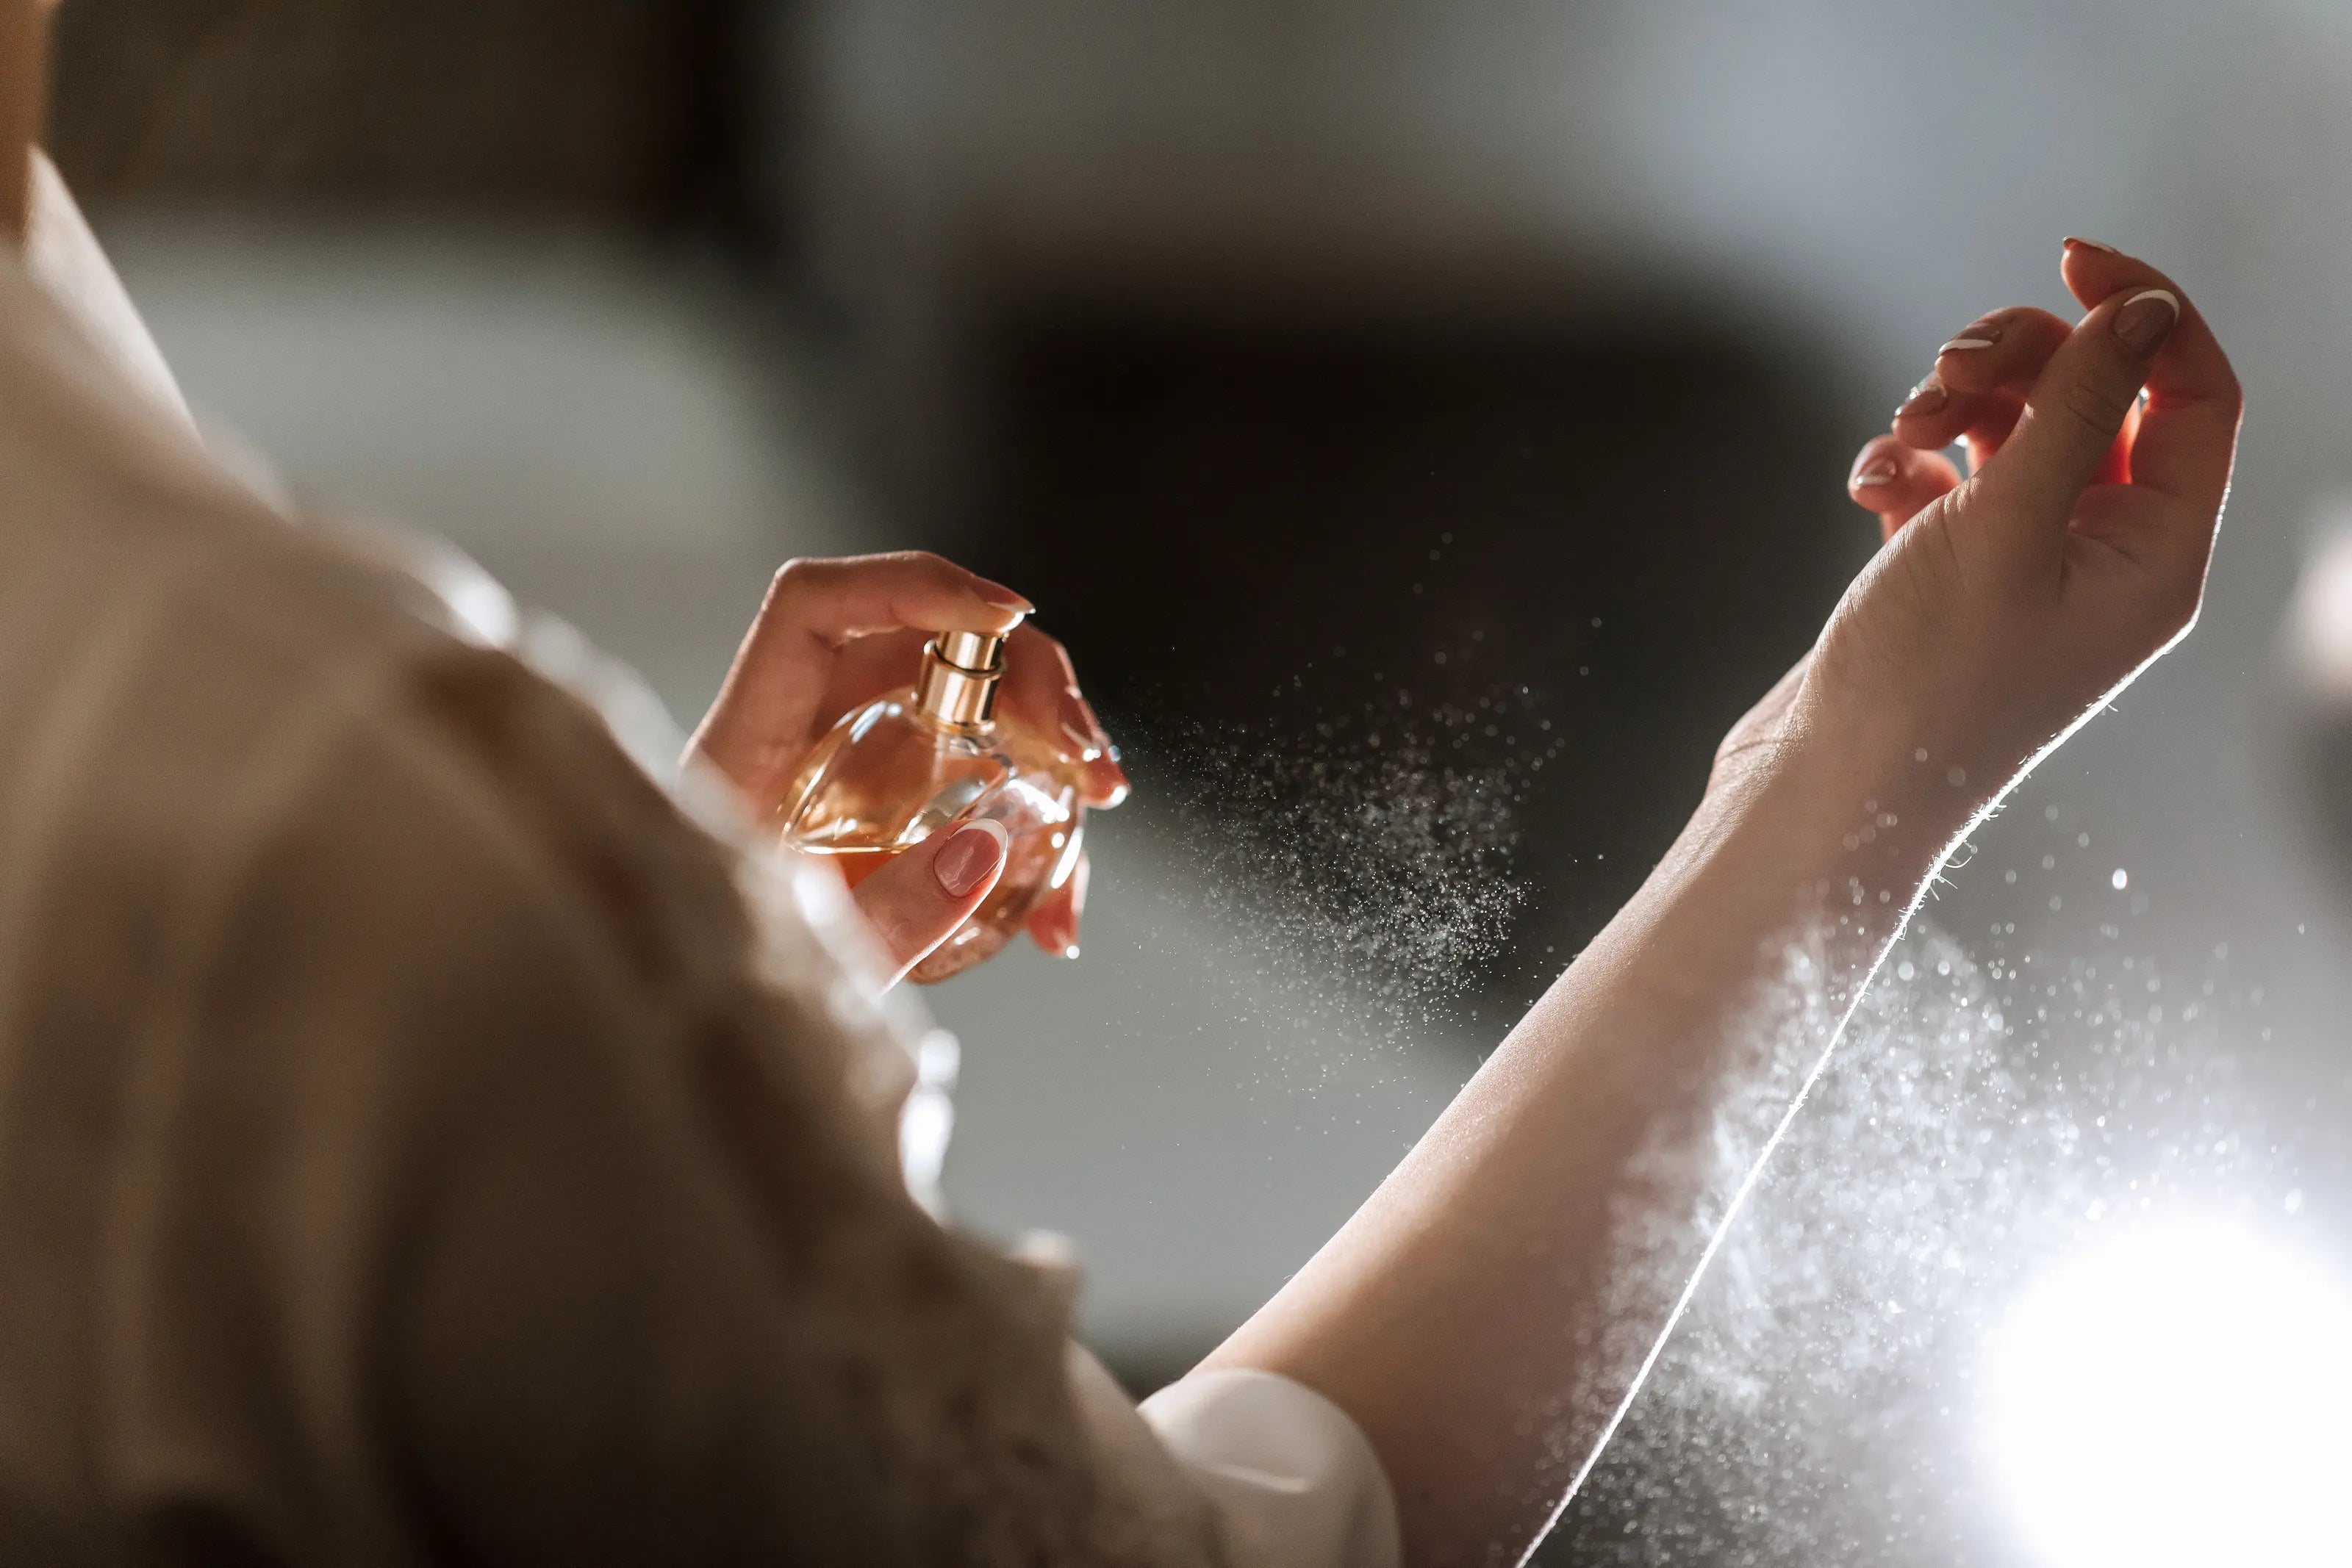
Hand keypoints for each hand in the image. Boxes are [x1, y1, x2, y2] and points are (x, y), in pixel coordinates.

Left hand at [685, 551, 1128, 983]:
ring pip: (961, 710)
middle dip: (1028, 684)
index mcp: (744, 749)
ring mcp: (842, 775)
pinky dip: (1027, 828)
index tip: (1009, 618)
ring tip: (1095, 818)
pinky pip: (967, 785)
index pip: (815, 607)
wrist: (690, 1058)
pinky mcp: (879, 823)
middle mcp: (796, 740)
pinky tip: (1055, 912)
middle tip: (1091, 765)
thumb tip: (987, 846)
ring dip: (1045, 750)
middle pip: (920, 646)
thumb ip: (894, 914)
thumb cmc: (714, 1003)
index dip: (915, 587)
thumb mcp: (808, 968)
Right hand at [1723, 242, 2239, 842]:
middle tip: (1947, 370)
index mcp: (2158, 557)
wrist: (1827, 789)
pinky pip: (1949, 480)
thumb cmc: (1926, 680)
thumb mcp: (2010, 525)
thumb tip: (2141, 310)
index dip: (2145, 313)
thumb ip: (2078, 406)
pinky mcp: (1951, 577)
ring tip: (1902, 435)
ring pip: (2014, 431)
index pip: (2195, 394)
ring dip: (1953, 408)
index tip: (2069, 258)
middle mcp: (2105, 560)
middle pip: (2094, 399)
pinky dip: (1909, 463)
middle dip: (2019, 363)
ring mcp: (2027, 569)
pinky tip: (1870, 483)